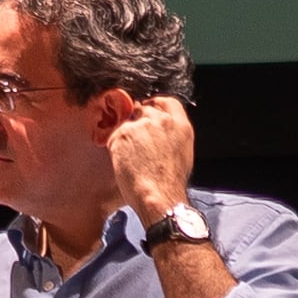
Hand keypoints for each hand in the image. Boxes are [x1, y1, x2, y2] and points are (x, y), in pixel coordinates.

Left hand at [105, 92, 198, 230]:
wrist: (159, 196)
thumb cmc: (171, 183)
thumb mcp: (182, 153)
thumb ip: (172, 135)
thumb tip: (161, 133)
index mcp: (180, 126)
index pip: (167, 101)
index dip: (155, 104)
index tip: (148, 109)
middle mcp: (161, 121)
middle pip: (143, 109)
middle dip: (138, 122)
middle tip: (137, 143)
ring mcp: (141, 125)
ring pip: (127, 123)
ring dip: (126, 136)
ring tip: (132, 157)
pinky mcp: (123, 133)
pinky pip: (115, 135)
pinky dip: (116, 146)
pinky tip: (124, 161)